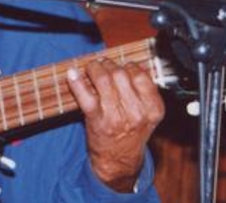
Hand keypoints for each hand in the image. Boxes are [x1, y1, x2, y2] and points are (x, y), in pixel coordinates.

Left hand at [67, 59, 164, 192]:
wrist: (118, 161)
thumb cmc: (131, 133)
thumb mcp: (147, 114)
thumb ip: (145, 91)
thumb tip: (137, 65)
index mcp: (153, 109)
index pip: (141, 76)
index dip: (130, 66)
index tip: (123, 66)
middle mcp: (137, 112)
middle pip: (121, 74)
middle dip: (110, 65)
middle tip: (103, 65)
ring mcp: (116, 116)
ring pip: (103, 79)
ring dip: (95, 68)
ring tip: (92, 68)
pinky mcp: (97, 119)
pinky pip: (85, 95)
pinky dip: (76, 82)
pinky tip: (72, 74)